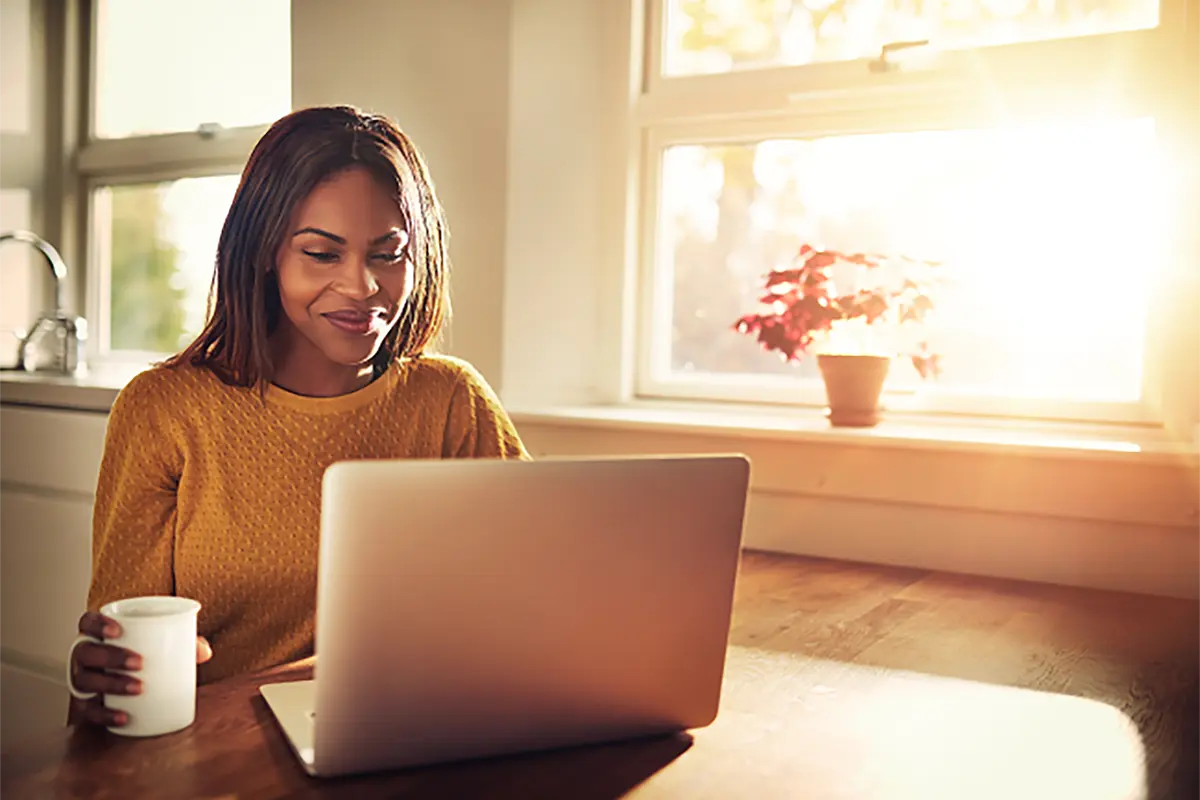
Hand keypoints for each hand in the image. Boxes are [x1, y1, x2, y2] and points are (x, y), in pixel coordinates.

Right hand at [68, 611, 211, 727]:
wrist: (132, 681)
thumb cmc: (145, 654)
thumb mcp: (162, 643)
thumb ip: (183, 641)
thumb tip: (204, 652)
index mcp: (98, 634)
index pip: (86, 622)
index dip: (97, 624)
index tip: (119, 630)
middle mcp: (84, 655)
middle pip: (85, 652)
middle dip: (110, 657)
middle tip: (140, 663)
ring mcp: (82, 680)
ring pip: (84, 681)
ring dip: (111, 684)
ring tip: (138, 688)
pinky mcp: (86, 704)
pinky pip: (89, 711)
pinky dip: (105, 714)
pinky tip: (123, 716)